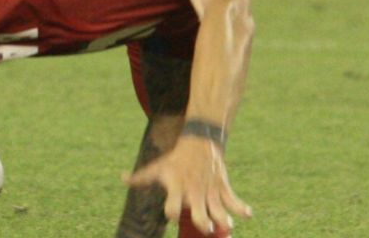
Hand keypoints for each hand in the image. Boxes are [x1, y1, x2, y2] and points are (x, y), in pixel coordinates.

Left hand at [124, 138, 250, 233]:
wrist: (198, 142)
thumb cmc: (175, 160)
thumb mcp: (156, 168)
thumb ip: (140, 178)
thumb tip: (122, 178)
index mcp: (177, 189)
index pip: (172, 206)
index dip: (172, 212)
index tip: (173, 216)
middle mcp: (194, 193)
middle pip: (200, 214)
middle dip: (204, 223)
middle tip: (206, 226)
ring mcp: (210, 191)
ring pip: (220, 210)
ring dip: (225, 220)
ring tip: (227, 225)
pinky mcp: (224, 188)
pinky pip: (236, 201)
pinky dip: (243, 208)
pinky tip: (247, 213)